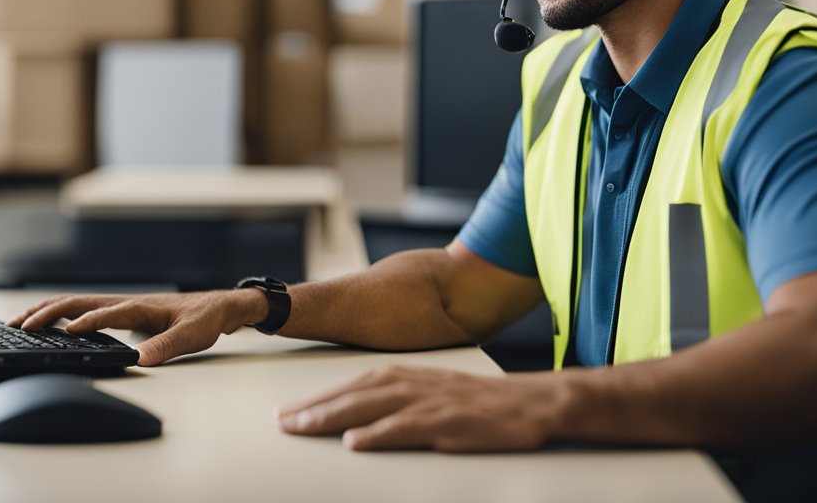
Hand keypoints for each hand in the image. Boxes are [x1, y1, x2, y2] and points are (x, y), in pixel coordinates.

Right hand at [6, 290, 262, 365]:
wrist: (219, 306)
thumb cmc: (206, 318)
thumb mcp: (191, 336)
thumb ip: (166, 346)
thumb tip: (141, 360)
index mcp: (140, 306)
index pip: (106, 313)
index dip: (85, 323)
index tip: (63, 333)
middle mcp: (126, 302)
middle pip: (78, 303)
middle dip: (47, 313)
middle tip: (19, 326)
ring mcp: (122, 305)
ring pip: (76, 303)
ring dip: (47, 311)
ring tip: (18, 322)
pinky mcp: (122, 312)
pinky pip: (84, 309)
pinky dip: (59, 313)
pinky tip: (47, 324)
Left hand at [277, 365, 568, 451]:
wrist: (534, 402)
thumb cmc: (484, 405)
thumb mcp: (437, 396)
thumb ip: (402, 405)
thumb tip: (361, 426)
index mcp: (410, 375)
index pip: (355, 383)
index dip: (320, 396)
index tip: (289, 409)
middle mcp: (415, 383)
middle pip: (354, 393)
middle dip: (315, 406)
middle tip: (281, 421)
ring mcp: (431, 402)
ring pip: (372, 406)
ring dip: (333, 416)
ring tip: (302, 427)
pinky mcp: (450, 422)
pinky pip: (408, 427)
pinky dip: (380, 433)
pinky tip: (356, 441)